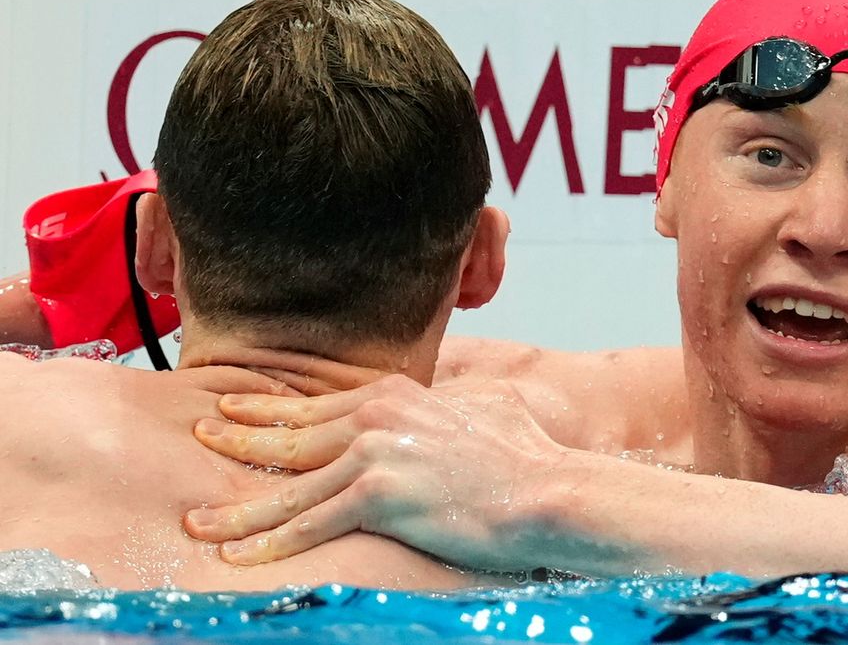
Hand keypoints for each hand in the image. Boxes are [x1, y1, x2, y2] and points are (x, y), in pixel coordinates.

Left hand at [184, 374, 566, 571]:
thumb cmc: (527, 454)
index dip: (272, 408)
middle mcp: (377, 417)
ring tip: (197, 522)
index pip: (319, 404)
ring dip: (238, 508)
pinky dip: (270, 542)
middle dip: (239, 439)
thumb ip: (448, 401)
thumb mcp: (485, 405)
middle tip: (199, 439)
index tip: (236, 408)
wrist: (547, 490)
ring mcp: (375, 454)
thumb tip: (446, 400)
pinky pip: (311, 524)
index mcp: (398, 393)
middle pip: (292, 434)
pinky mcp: (379, 495)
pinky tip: (240, 556)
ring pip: (290, 485)